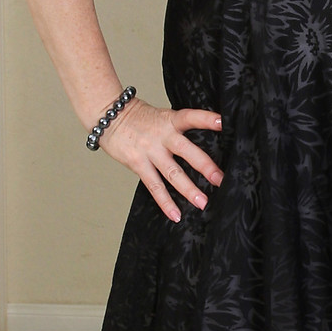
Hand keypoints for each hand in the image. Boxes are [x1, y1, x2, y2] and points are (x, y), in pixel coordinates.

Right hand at [98, 98, 223, 220]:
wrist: (108, 116)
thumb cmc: (138, 118)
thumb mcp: (161, 116)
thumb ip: (178, 129)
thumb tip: (202, 146)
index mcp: (170, 120)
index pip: (191, 117)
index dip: (207, 119)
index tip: (223, 122)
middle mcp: (162, 135)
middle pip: (187, 151)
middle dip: (206, 166)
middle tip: (221, 180)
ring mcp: (150, 151)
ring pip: (172, 172)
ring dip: (189, 189)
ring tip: (203, 203)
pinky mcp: (138, 164)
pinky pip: (154, 186)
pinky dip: (165, 202)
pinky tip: (176, 215)